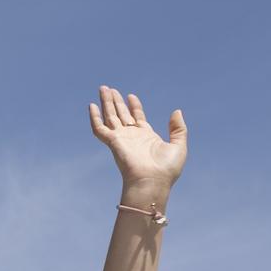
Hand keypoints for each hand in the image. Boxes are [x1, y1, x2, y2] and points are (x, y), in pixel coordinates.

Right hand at [88, 86, 186, 205]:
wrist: (153, 182)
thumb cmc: (166, 169)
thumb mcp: (178, 146)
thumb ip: (178, 128)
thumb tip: (176, 111)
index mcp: (146, 137)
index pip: (137, 117)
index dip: (134, 106)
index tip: (131, 95)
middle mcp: (132, 136)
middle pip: (121, 114)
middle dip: (116, 101)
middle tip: (109, 88)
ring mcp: (122, 139)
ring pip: (110, 117)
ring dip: (106, 103)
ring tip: (103, 88)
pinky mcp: (113, 142)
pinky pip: (100, 128)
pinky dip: (95, 117)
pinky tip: (92, 105)